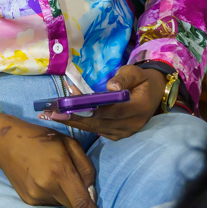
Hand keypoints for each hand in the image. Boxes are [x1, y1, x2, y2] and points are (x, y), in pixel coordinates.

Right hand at [0, 112, 111, 207]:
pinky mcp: (29, 200)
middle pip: (74, 205)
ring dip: (66, 195)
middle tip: (73, 176)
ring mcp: (36, 196)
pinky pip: (51, 203)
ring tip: (53, 172)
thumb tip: (92, 192)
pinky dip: (54, 194)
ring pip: (63, 204)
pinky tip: (44, 178)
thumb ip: (85, 168)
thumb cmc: (41, 138)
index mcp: (60, 171)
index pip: (82, 203)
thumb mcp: (69, 143)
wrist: (7, 142)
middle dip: (81, 198)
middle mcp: (47, 188)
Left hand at [40, 65, 165, 139]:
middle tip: (53, 113)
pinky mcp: (116, 135)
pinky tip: (66, 114)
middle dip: (76, 118)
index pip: (115, 111)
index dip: (94, 109)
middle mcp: (132, 125)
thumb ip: (124, 78)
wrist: (153, 94)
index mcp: (139, 108)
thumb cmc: (141, 80)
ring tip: (53, 114)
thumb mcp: (135, 72)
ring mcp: (124, 132)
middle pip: (100, 123)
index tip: (74, 106)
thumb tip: (111, 87)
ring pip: (96, 128)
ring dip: (75, 120)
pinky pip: (97, 130)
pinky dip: (82, 121)